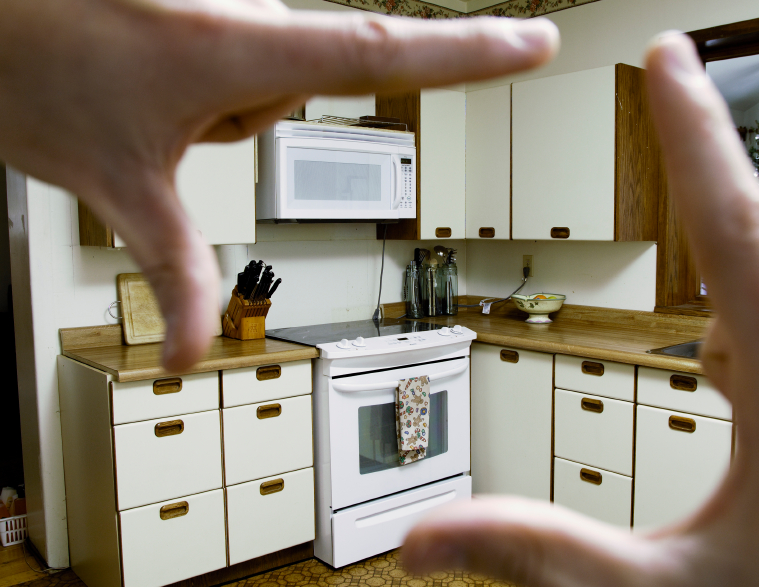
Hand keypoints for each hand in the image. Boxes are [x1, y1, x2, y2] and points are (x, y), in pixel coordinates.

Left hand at [0, 0, 558, 370]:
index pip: (382, 54)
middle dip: (236, 121)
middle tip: (160, 117)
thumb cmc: (22, 65)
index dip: (470, 54)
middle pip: (295, 89)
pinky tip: (146, 66)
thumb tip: (197, 353)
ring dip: (217, 96)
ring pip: (262, 71)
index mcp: (235, 48)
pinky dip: (204, 69)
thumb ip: (175, 268)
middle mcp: (242, 7)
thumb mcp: (112, 180)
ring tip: (144, 88)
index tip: (536, 43)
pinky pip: (238, 42)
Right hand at [402, 33, 758, 586]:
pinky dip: (756, 330)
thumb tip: (429, 539)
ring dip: (731, 308)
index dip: (690, 134)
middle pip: (756, 251)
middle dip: (704, 232)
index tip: (667, 56)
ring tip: (725, 372)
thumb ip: (546, 552)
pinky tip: (741, 381)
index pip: (733, 229)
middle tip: (684, 186)